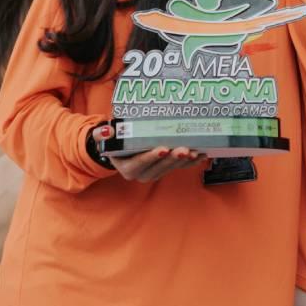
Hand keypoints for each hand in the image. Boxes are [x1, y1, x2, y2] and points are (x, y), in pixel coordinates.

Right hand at [90, 125, 207, 182]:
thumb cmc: (113, 141)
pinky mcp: (165, 169)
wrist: (119, 150)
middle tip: (184, 149)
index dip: (152, 157)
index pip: (140, 163)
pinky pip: (179, 167)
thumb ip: (102, 135)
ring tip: (195, 152)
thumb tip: (108, 130)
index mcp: (128, 168)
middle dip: (172, 159)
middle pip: (159, 167)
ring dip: (184, 161)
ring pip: (171, 168)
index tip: (163, 149)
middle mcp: (142, 174)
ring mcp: (155, 172)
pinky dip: (191, 162)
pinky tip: (202, 155)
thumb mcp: (103, 138)